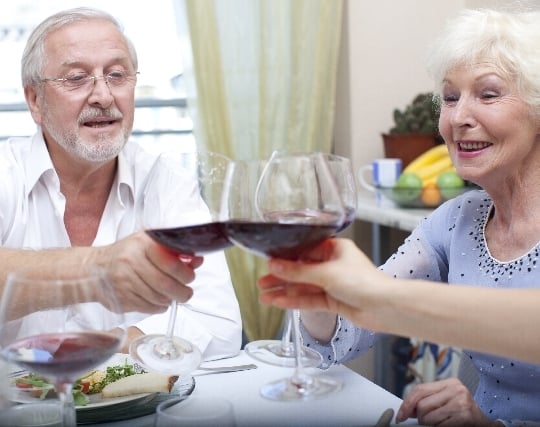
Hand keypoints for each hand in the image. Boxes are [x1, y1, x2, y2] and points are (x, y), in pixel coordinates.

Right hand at [94, 231, 203, 312]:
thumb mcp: (148, 244)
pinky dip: (158, 307)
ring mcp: (125, 282)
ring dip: (170, 300)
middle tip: (186, 292)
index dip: (185, 273)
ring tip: (172, 296)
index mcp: (142, 244)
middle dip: (182, 291)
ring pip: (157, 298)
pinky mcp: (121, 299)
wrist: (94, 269)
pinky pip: (148, 308)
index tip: (190, 277)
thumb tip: (196, 261)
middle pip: (165, 284)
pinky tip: (159, 301)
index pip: (170, 262)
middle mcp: (131, 262)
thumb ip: (173, 252)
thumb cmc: (126, 255)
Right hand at [258, 238, 384, 323]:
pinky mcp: (333, 300)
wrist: (385, 307)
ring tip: (265, 296)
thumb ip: (298, 271)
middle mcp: (333, 264)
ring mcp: (333, 283)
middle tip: (262, 282)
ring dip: (285, 291)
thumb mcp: (326, 273)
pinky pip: (309, 299)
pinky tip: (280, 302)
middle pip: (301, 270)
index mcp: (335, 249)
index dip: (285, 258)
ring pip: (303, 287)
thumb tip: (276, 265)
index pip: (303, 251)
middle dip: (281, 277)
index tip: (269, 263)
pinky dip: (295, 301)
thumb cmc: (366, 283)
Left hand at [397, 378, 501, 425]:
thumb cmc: (463, 412)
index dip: (407, 403)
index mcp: (449, 382)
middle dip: (420, 417)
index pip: (420, 390)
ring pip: (428, 417)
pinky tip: (448, 425)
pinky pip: (439, 426)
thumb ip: (428, 400)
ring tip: (440, 423)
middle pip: (422, 405)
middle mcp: (456, 389)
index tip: (401, 415)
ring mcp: (461, 403)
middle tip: (426, 421)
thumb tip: (407, 409)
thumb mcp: (446, 400)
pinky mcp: (465, 416)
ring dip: (429, 425)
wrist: (486, 423)